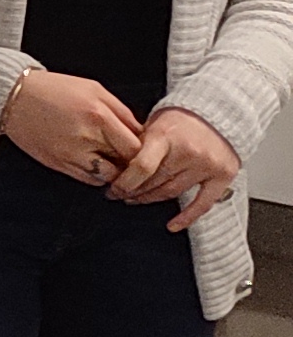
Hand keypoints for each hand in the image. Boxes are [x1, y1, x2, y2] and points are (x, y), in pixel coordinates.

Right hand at [1, 66, 145, 187]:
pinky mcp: (57, 163)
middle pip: (124, 164)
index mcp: (99, 116)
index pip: (136, 147)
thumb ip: (121, 112)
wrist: (13, 96)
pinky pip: (87, 179)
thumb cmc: (52, 89)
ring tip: (109, 159)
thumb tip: (139, 132)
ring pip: (107, 176)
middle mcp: (86, 138)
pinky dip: (95, 174)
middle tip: (129, 156)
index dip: (144, 151)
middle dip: (130, 162)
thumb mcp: (94, 89)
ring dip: (113, 170)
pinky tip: (92, 160)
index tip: (143, 148)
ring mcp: (70, 154)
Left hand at [109, 105, 244, 227]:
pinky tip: (173, 225)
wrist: (218, 111)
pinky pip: (204, 203)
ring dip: (151, 199)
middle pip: (155, 181)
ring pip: (172, 193)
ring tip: (136, 200)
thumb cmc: (182, 118)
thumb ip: (139, 144)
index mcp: (166, 136)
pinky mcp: (223, 175)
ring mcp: (207, 165)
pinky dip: (188, 217)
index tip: (113, 189)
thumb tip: (117, 167)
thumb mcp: (154, 123)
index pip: (142, 166)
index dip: (125, 182)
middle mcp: (188, 152)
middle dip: (133, 191)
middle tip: (119, 194)